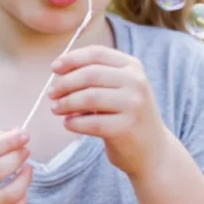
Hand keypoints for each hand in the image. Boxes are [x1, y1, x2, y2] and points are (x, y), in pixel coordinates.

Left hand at [47, 45, 168, 177]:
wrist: (153, 150)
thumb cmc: (127, 116)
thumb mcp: (120, 87)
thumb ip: (96, 75)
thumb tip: (59, 71)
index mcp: (133, 66)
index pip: (97, 54)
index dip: (71, 59)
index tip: (54, 68)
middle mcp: (136, 82)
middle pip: (90, 75)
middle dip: (64, 83)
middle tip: (51, 94)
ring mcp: (133, 105)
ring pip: (89, 97)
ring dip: (66, 103)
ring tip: (55, 108)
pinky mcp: (126, 128)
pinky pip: (90, 122)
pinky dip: (73, 122)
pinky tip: (68, 123)